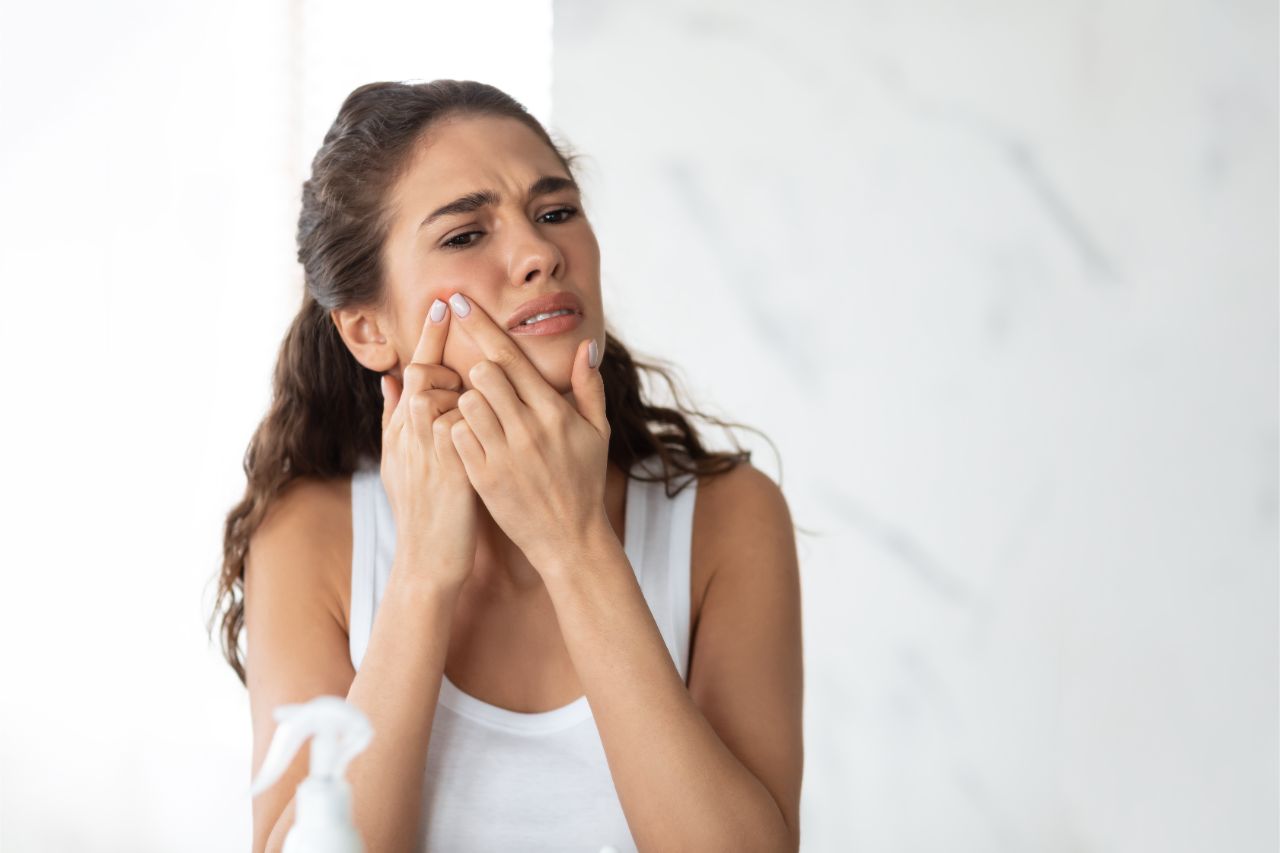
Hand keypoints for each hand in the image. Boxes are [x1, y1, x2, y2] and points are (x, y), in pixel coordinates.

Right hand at [378, 300, 478, 590]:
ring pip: (447, 396)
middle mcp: (412, 434)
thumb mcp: (397, 460)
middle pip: (423, 374)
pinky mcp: (455, 469)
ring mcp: (432, 451)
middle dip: (444, 355)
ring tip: (481, 382)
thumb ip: (395, 416)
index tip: (446, 303)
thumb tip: (388, 379)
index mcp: (404, 427)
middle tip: (463, 332)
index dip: (430, 336)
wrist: (429, 559)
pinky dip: (480, 417)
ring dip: (466, 385)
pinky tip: (496, 415)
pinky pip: (467, 427)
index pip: (414, 368)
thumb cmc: (420, 508)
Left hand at [445, 293, 611, 571]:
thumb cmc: (583, 480)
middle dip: (474, 367)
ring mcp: (505, 454)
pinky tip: (465, 434)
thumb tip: (586, 346)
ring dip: (463, 399)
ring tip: (473, 408)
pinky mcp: (484, 477)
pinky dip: (455, 429)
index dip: (481, 326)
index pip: (511, 358)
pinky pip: (457, 437)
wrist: (570, 538)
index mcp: (554, 412)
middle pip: (484, 374)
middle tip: (475, 376)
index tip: (459, 302)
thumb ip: (588, 387)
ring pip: (466, 403)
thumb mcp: (596, 432)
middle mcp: (529, 429)